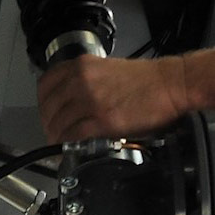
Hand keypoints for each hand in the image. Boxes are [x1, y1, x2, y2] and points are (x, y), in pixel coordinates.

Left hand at [37, 55, 188, 142]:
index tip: (47, 113)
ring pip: (58, 124)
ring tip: (62, 144)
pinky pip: (73, 136)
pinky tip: (71, 148)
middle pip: (49, 108)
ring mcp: (90, 101)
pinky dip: (68, 145)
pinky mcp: (101, 120)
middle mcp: (81, 81)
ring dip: (57, 137)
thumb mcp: (107, 70)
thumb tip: (70, 103)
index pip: (46, 84)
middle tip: (54, 133)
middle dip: (48, 124)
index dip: (43, 103)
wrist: (171, 85)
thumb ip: (84, 82)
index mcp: (82, 66)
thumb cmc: (146, 80)